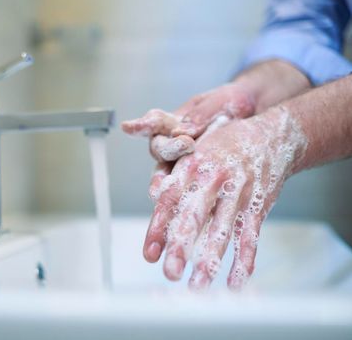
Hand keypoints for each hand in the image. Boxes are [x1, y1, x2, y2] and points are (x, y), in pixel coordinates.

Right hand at [121, 83, 255, 198]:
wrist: (257, 116)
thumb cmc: (233, 104)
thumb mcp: (221, 101)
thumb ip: (201, 114)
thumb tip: (182, 131)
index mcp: (174, 122)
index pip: (154, 122)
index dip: (141, 126)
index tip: (129, 127)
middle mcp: (174, 144)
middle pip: (161, 149)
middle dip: (171, 148)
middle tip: (186, 143)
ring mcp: (184, 164)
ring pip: (168, 174)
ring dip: (167, 179)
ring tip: (165, 188)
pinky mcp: (199, 179)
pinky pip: (188, 189)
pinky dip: (186, 196)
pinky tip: (188, 205)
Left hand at [144, 106, 306, 290]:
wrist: (271, 135)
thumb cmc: (225, 146)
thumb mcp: (195, 152)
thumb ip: (175, 177)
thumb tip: (154, 197)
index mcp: (192, 166)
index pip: (170, 199)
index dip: (159, 226)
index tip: (150, 253)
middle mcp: (214, 179)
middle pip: (195, 216)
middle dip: (182, 246)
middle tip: (170, 272)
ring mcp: (238, 193)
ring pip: (223, 231)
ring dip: (210, 261)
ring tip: (197, 285)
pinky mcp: (259, 205)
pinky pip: (250, 236)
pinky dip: (244, 261)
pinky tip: (235, 282)